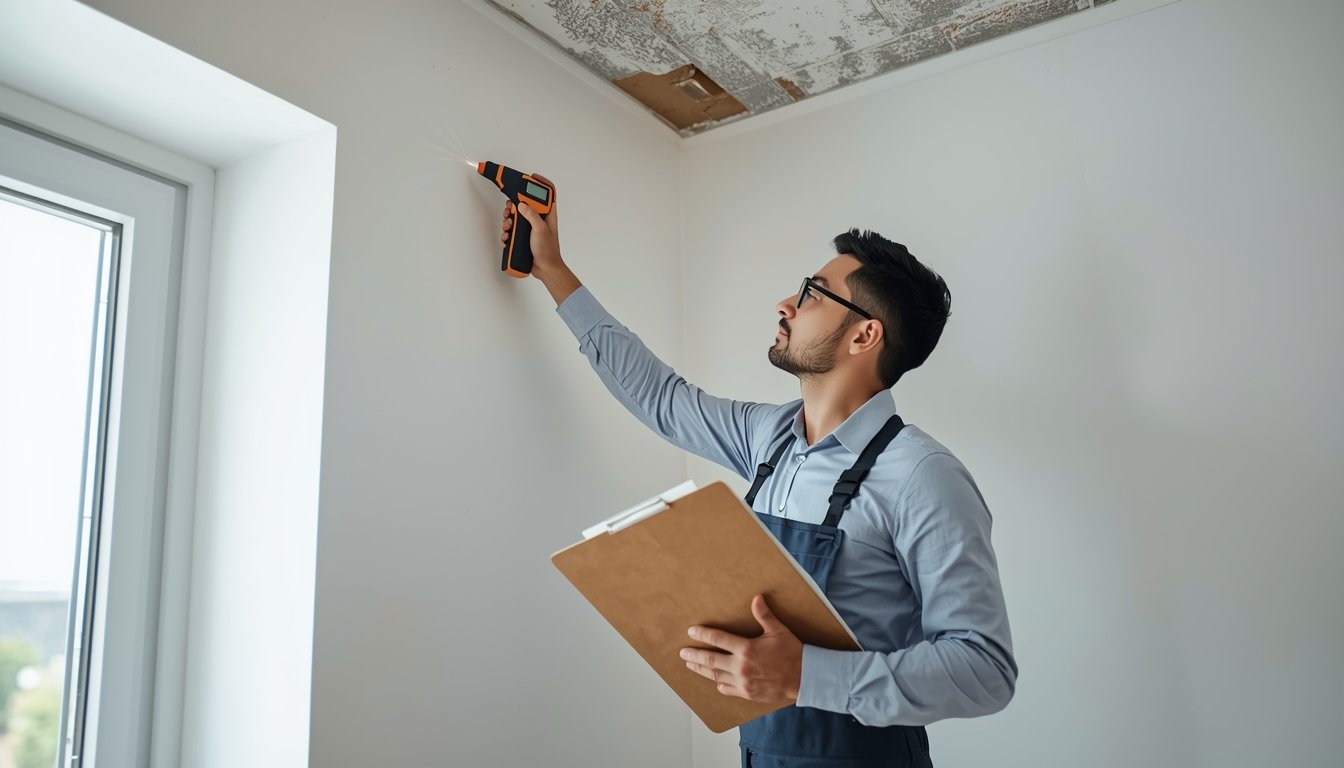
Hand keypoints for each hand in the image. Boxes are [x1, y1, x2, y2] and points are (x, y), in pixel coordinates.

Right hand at [500, 173, 562, 277]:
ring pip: (515, 217)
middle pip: (524, 203)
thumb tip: (522, 204)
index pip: (548, 193)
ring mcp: (530, 227)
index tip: (530, 177)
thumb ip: (531, 216)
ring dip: (508, 221)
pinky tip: (507, 237)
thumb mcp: (540, 230)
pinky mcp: (523, 237)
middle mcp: (539, 219)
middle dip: (513, 205)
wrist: (545, 269)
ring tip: (508, 227)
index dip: (541, 183)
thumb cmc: (548, 250)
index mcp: (547, 214)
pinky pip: (512, 230)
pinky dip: (507, 232)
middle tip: (509, 210)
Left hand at [679, 595, 802, 703]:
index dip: (703, 635)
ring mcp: (743, 682)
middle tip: (682, 652)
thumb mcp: (778, 630)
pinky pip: (727, 689)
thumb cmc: (792, 652)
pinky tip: (714, 680)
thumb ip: (764, 615)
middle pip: (711, 660)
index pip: (718, 640)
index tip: (691, 632)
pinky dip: (718, 683)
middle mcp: (741, 666)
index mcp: (746, 649)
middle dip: (695, 655)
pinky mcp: (747, 693)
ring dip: (701, 669)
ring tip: (690, 664)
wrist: (804, 678)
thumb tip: (756, 598)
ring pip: (715, 675)